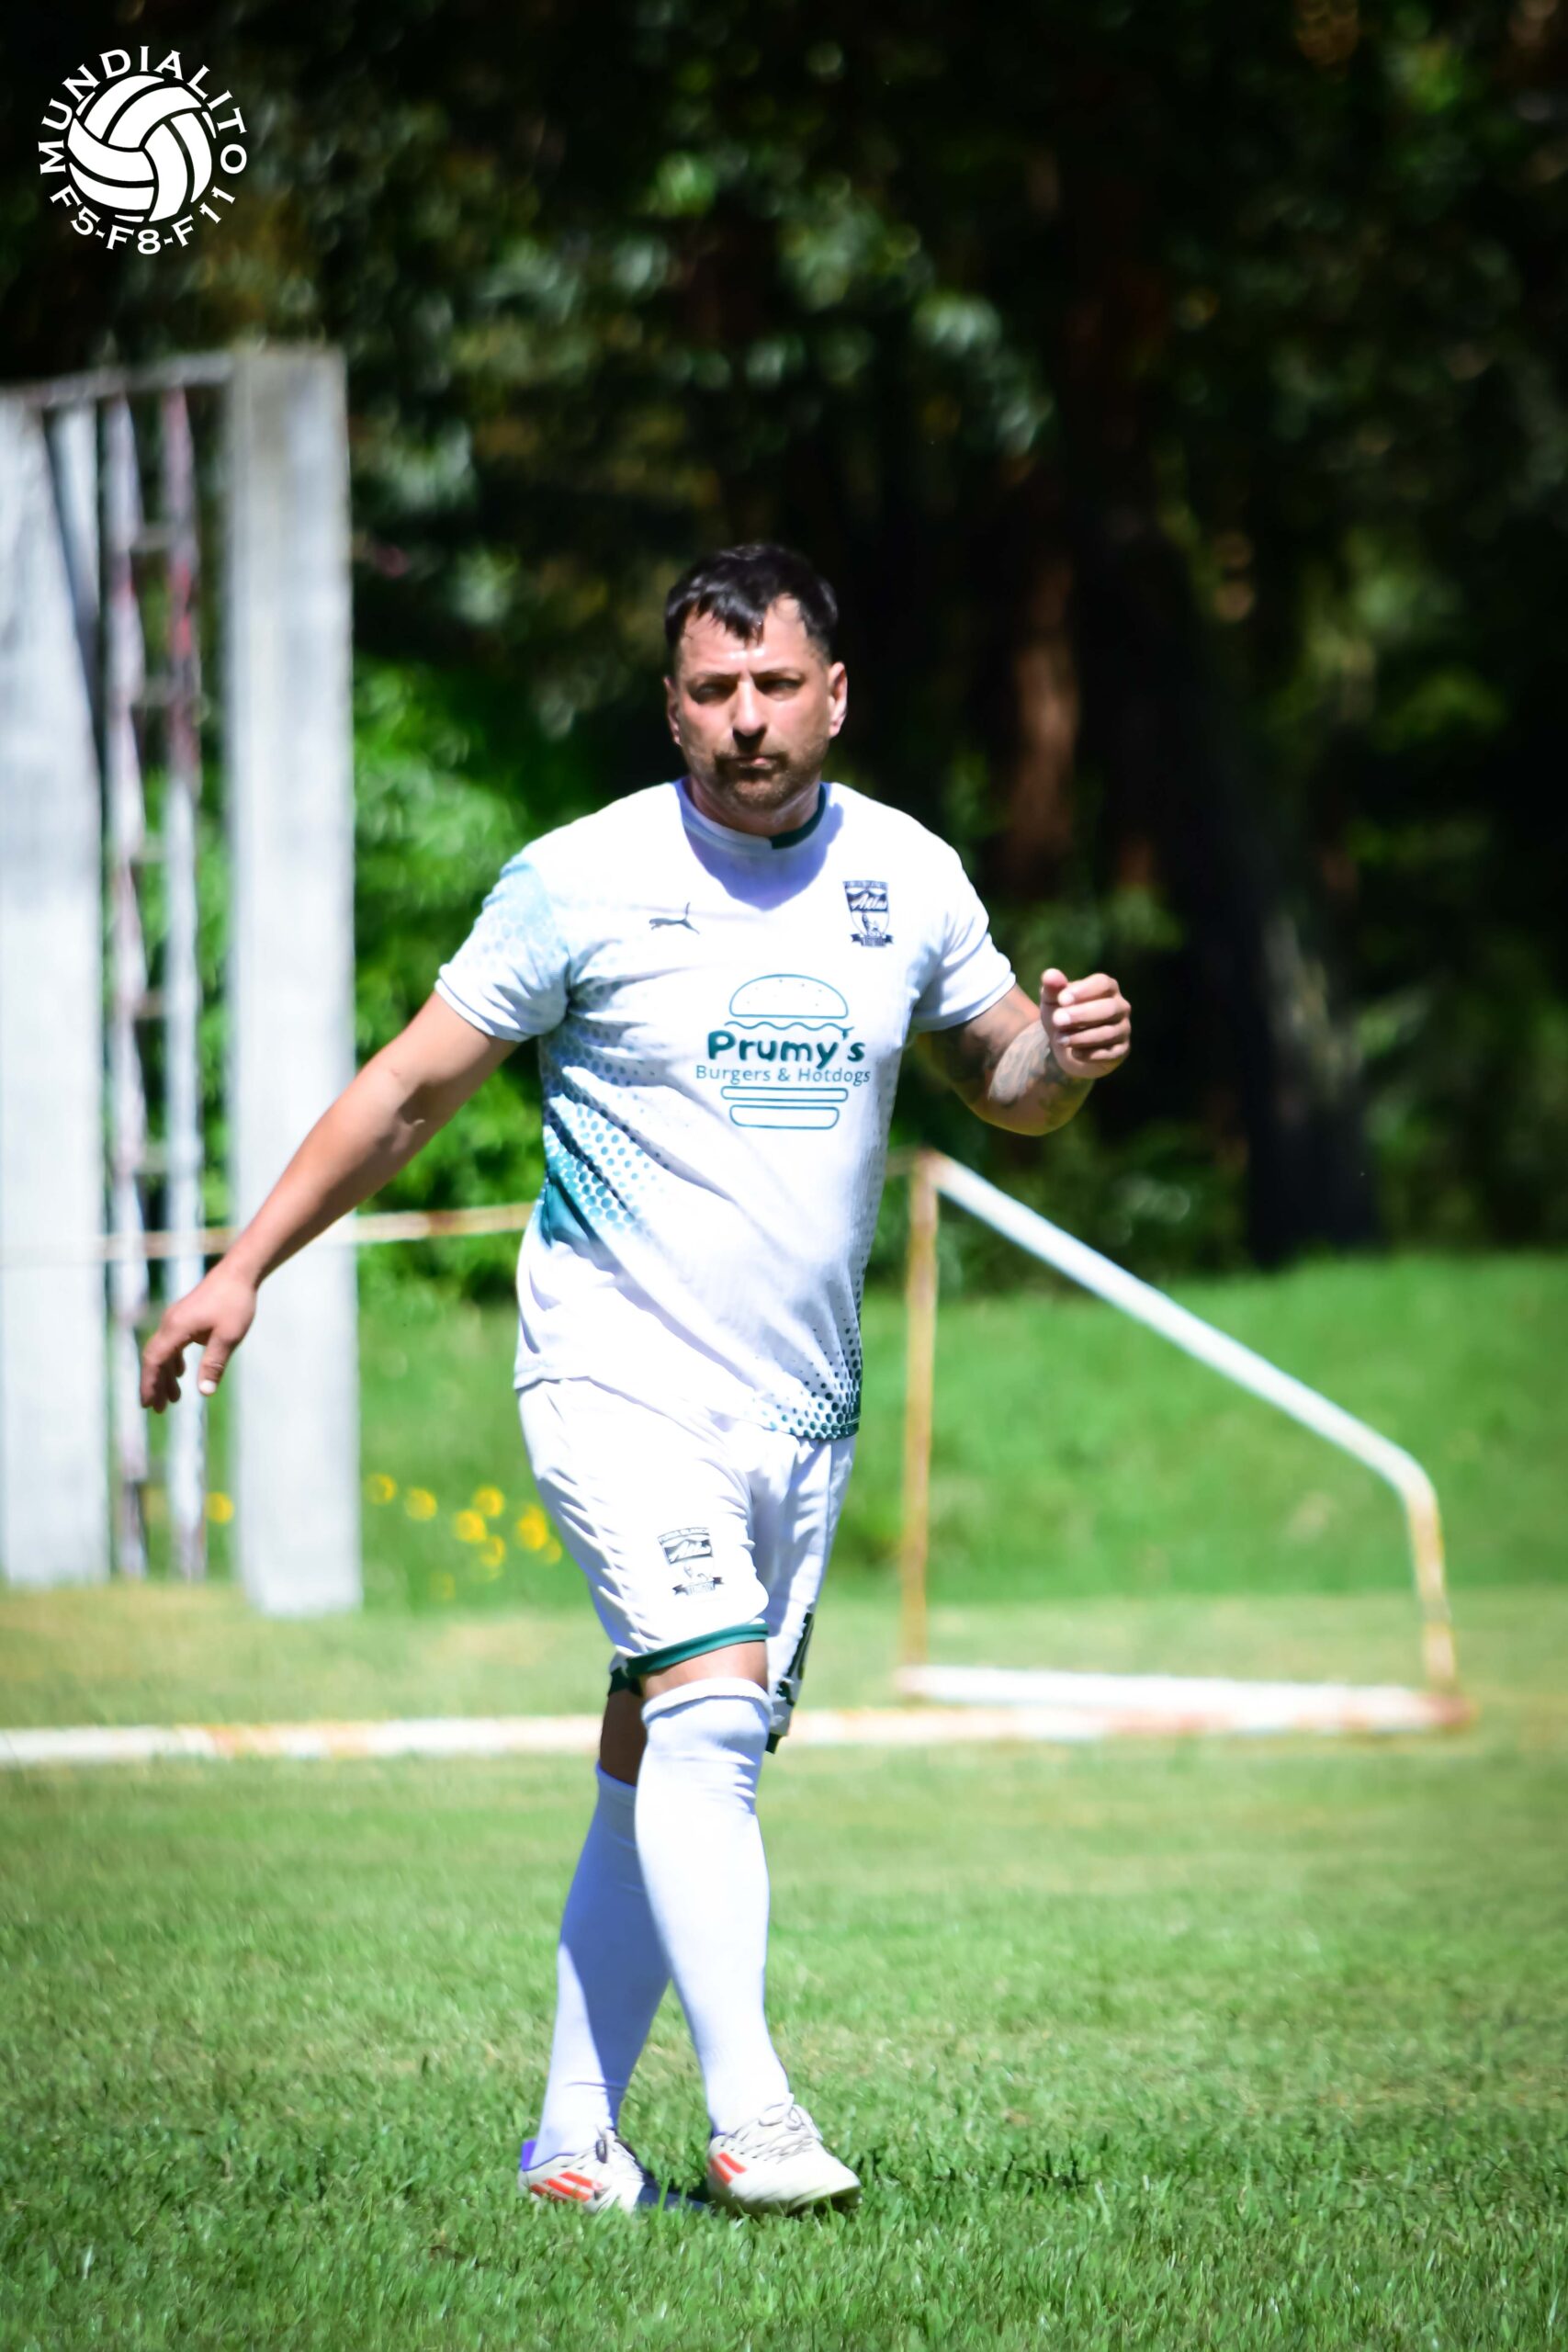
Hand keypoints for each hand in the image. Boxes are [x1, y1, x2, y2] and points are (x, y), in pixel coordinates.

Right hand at [140, 1265, 258, 1413]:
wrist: (239, 1273)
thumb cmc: (235, 1303)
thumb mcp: (228, 1337)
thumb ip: (214, 1364)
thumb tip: (205, 1393)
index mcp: (176, 1328)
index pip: (154, 1361)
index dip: (149, 1384)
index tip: (148, 1405)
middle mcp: (170, 1323)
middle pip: (155, 1358)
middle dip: (155, 1384)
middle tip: (158, 1409)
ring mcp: (176, 1319)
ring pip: (164, 1352)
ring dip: (167, 1375)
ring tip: (174, 1398)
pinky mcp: (184, 1317)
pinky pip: (172, 1343)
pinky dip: (174, 1361)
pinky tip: (181, 1373)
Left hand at [1039, 968, 1131, 1082]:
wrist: (1066, 1046)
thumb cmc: (1062, 1015)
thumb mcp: (1052, 1002)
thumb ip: (1052, 988)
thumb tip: (1050, 975)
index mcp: (1107, 988)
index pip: (1103, 984)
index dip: (1084, 991)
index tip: (1062, 999)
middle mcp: (1120, 1007)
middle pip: (1109, 1008)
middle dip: (1082, 1014)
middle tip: (1057, 1020)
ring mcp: (1123, 1029)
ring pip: (1109, 1033)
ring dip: (1082, 1037)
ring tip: (1059, 1039)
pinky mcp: (1121, 1051)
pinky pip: (1110, 1053)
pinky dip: (1090, 1054)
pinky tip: (1074, 1053)